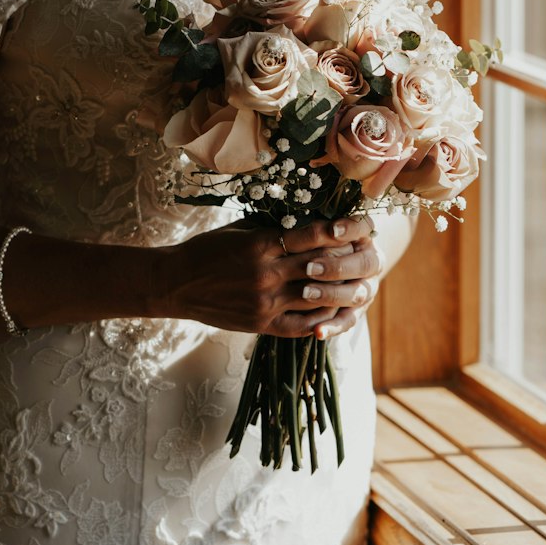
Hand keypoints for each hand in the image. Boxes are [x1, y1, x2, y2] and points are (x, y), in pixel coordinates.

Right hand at [157, 216, 383, 338]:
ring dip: (342, 291)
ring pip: (317, 298)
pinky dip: (322, 320)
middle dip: (349, 258)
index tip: (362, 224)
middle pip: (321, 266)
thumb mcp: (240, 229)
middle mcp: (266, 274)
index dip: (342, 229)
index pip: (313, 235)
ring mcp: (265, 302)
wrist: (176, 283)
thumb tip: (310, 219)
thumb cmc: (207, 249)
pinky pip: (301, 325)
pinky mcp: (261, 325)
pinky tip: (336, 313)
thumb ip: (274, 228)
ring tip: (361, 284)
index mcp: (261, 245)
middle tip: (370, 252)